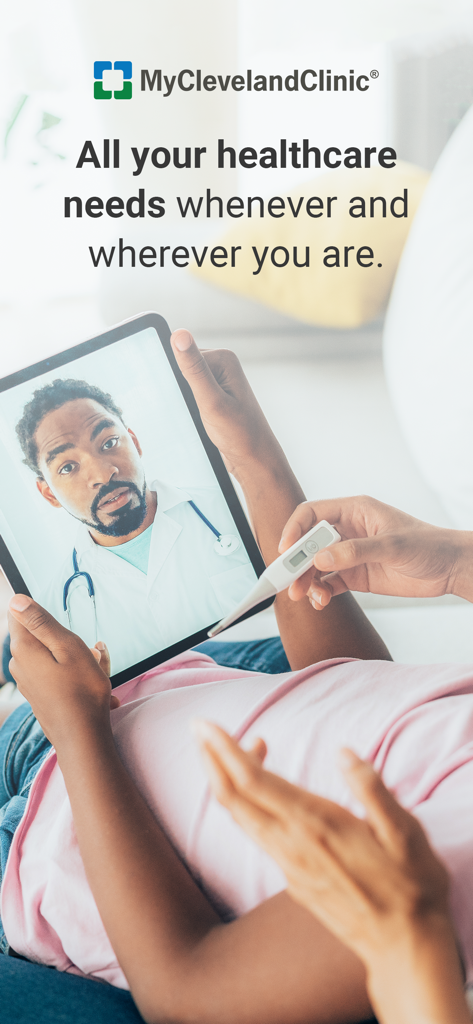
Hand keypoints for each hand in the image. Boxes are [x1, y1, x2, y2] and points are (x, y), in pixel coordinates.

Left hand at [8, 595, 118, 746]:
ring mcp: (27, 680)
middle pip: (38, 635)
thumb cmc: (81, 691)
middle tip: (91, 652)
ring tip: (97, 670)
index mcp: (23, 648)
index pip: (18, 614)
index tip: (60, 624)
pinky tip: (93, 684)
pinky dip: (73, 673)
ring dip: (74, 657)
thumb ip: (40, 621)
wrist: (83, 737)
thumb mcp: (67, 646)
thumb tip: (15, 600)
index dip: (39, 612)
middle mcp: (19, 663)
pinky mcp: (37, 692)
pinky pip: (54, 671)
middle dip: (64, 637)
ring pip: (50, 654)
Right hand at [170, 329, 283, 476]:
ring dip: (186, 402)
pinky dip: (190, 408)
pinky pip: (191, 395)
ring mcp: (220, 381)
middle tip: (200, 412)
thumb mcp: (211, 401)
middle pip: (183, 370)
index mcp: (224, 358)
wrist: (254, 459)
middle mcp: (223, 365)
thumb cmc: (239, 433)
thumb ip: (194, 369)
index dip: (178, 381)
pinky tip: (201, 421)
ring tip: (203, 418)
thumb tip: (179, 334)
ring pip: (185, 385)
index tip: (190, 401)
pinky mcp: (216, 395)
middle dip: (182, 392)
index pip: (182, 357)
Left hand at [193, 720, 449, 963]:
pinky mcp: (293, 879)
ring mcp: (289, 865)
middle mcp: (292, 845)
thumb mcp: (406, 834)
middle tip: (199, 727)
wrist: (405, 950)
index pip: (253, 781)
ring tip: (238, 746)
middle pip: (233, 798)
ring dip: (228, 778)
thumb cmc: (412, 887)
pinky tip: (264, 790)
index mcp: (315, 825)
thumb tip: (344, 754)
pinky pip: (256, 832)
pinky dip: (248, 801)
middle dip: (211, 759)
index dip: (223, 750)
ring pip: (241, 817)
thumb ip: (372, 789)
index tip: (203, 725)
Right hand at [278, 496, 468, 608]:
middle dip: (296, 561)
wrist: (449, 569)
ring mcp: (350, 554)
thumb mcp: (391, 545)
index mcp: (354, 512)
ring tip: (307, 596)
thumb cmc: (427, 545)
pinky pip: (329, 583)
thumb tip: (321, 560)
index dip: (295, 529)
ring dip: (306, 580)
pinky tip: (321, 601)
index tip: (285, 550)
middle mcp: (348, 531)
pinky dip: (321, 592)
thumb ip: (355, 552)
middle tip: (287, 580)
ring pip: (316, 566)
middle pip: (309, 543)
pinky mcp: (356, 576)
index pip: (312, 514)